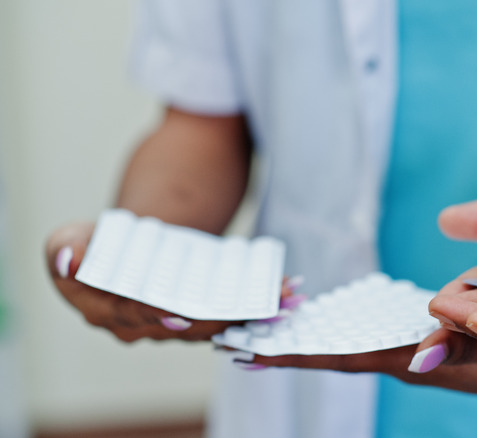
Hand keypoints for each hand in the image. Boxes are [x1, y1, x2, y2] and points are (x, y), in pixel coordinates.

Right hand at [46, 221, 295, 342]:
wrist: (128, 246)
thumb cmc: (96, 242)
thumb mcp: (70, 238)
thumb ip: (64, 248)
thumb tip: (70, 259)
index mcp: (105, 315)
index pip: (132, 318)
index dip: (155, 316)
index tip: (179, 312)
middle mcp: (140, 328)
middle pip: (184, 327)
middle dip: (219, 319)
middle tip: (248, 308)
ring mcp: (172, 325)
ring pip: (212, 324)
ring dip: (248, 313)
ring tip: (280, 297)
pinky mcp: (197, 316)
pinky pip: (226, 315)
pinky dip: (254, 305)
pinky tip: (283, 291)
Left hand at [239, 320, 476, 397]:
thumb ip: (468, 349)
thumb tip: (417, 355)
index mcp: (430, 365)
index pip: (352, 361)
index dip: (303, 356)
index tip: (252, 351)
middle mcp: (420, 362)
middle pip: (344, 354)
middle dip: (294, 348)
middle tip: (239, 338)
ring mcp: (427, 351)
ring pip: (360, 343)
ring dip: (318, 335)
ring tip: (273, 323)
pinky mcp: (438, 335)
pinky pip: (382, 330)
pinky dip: (353, 322)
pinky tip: (338, 314)